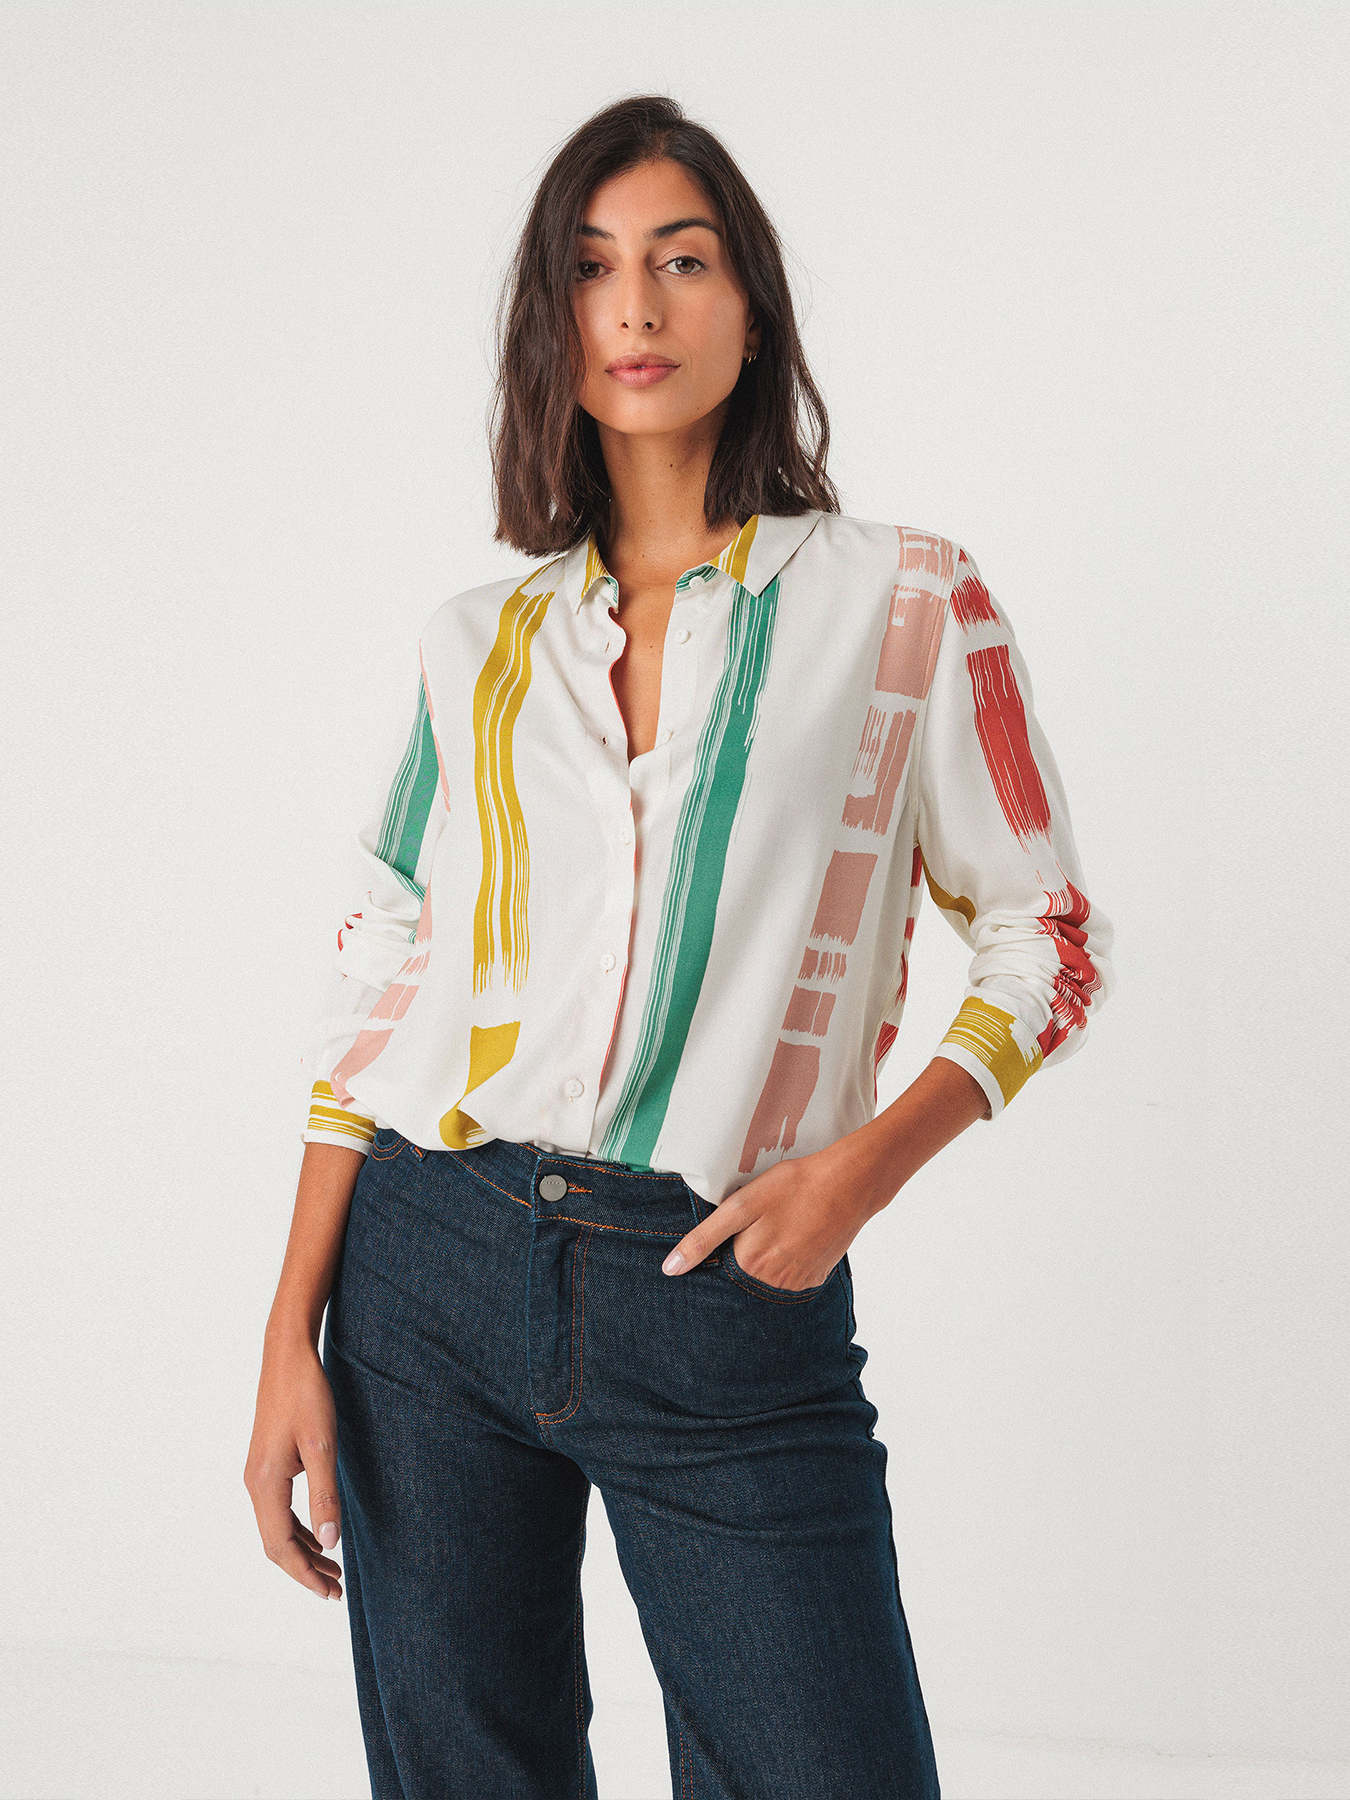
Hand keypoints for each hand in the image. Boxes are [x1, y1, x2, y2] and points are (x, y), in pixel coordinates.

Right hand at [244, 1335, 344, 1600]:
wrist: (287, 1356)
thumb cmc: (306, 1395)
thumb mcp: (322, 1447)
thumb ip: (326, 1497)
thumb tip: (331, 1545)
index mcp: (265, 1485)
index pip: (281, 1547)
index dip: (304, 1575)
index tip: (330, 1594)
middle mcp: (255, 1484)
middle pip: (276, 1543)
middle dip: (304, 1569)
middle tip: (336, 1589)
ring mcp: (259, 1474)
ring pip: (277, 1528)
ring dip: (303, 1550)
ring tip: (333, 1568)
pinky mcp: (267, 1464)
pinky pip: (279, 1509)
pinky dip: (299, 1528)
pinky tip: (319, 1533)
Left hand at [660, 1139, 891, 1289]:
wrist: (850, 1184)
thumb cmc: (793, 1186)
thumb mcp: (743, 1204)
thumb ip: (705, 1238)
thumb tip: (670, 1269)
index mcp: (749, 1264)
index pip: (719, 1269)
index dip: (720, 1250)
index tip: (733, 1231)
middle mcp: (772, 1282)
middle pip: (744, 1274)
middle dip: (744, 1252)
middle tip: (763, 1222)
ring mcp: (797, 1283)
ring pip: (768, 1276)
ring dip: (768, 1257)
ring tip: (782, 1225)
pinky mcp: (817, 1278)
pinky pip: (791, 1276)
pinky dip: (790, 1260)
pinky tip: (798, 1235)